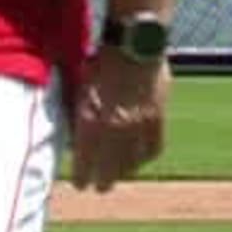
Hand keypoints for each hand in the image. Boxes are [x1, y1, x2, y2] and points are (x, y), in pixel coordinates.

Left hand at [66, 48, 169, 192]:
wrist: (134, 44)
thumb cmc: (101, 62)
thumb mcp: (80, 88)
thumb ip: (77, 114)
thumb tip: (73, 138)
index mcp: (91, 119)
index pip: (86, 161)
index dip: (83, 176)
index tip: (80, 185)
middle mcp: (115, 127)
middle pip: (109, 168)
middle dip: (103, 180)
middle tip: (98, 188)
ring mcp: (138, 125)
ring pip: (132, 162)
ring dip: (124, 172)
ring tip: (118, 177)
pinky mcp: (158, 119)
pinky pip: (152, 149)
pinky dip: (144, 158)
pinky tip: (139, 161)